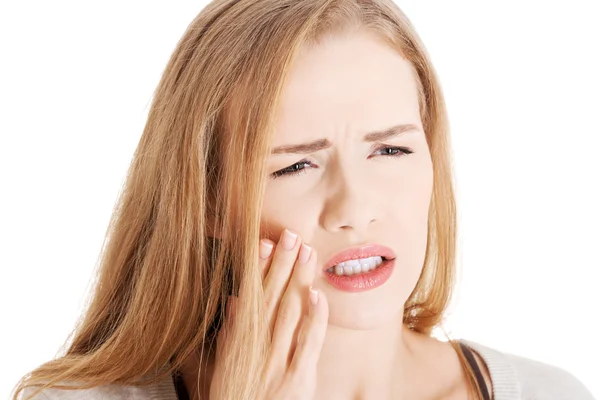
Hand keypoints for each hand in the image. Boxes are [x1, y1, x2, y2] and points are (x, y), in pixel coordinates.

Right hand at [210, 229, 328, 399]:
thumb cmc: (234, 397)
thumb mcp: (224, 364)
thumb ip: (231, 332)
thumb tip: (236, 300)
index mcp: (238, 342)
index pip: (250, 296)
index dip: (259, 268)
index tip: (266, 242)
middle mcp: (256, 347)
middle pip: (271, 297)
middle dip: (282, 264)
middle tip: (292, 235)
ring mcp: (277, 361)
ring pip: (289, 312)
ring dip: (298, 280)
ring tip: (307, 252)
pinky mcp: (298, 378)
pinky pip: (307, 343)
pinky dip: (313, 318)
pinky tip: (318, 295)